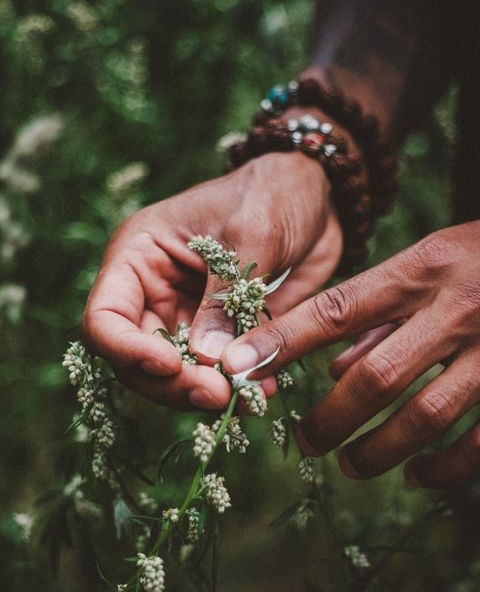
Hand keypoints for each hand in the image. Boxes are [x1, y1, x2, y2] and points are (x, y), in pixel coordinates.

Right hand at [82, 152, 341, 410]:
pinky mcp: (223, 334)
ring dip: (204, 394)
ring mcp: (188, 317)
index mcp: (140, 257)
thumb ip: (225, 295)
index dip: (127, 350)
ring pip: (176, 376)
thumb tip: (207, 359)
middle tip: (218, 393)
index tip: (170, 365)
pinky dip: (236, 387)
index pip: (105, 318)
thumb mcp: (249, 234)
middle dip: (173, 383)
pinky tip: (263, 389)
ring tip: (247, 398)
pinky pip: (218, 373)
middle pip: (137, 361)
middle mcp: (154, 293)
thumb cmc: (271, 194)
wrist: (313, 199)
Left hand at [221, 222, 479, 487]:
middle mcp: (455, 306)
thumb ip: (379, 314)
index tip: (235, 365)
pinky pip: (479, 439)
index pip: (337, 309)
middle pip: (377, 376)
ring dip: (377, 449)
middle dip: (330, 416)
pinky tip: (416, 475)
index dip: (282, 340)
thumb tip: (336, 368)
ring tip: (347, 464)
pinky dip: (443, 466)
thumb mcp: (426, 264)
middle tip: (303, 441)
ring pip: (426, 415)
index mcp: (421, 269)